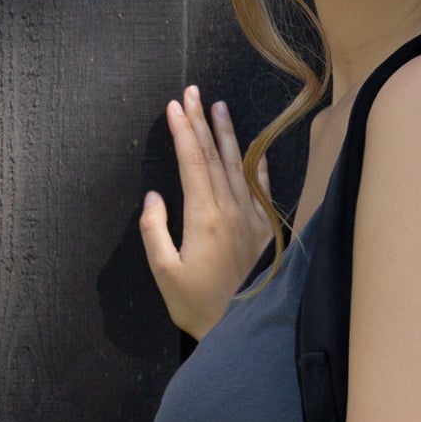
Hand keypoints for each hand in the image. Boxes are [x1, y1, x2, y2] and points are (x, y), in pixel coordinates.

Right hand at [140, 84, 274, 337]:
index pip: (192, 161)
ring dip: (228, 134)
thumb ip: (155, 231)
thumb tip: (154, 197)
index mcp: (203, 217)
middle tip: (193, 92)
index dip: (183, 131)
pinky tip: (253, 149)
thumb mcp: (164, 272)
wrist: (246, 329)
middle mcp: (231, 210)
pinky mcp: (266, 230)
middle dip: (201, 121)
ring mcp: (252, 218)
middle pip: (214, 156)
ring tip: (220, 107)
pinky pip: (260, 188)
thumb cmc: (198, 306)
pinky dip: (255, 164)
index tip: (175, 106)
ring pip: (238, 166)